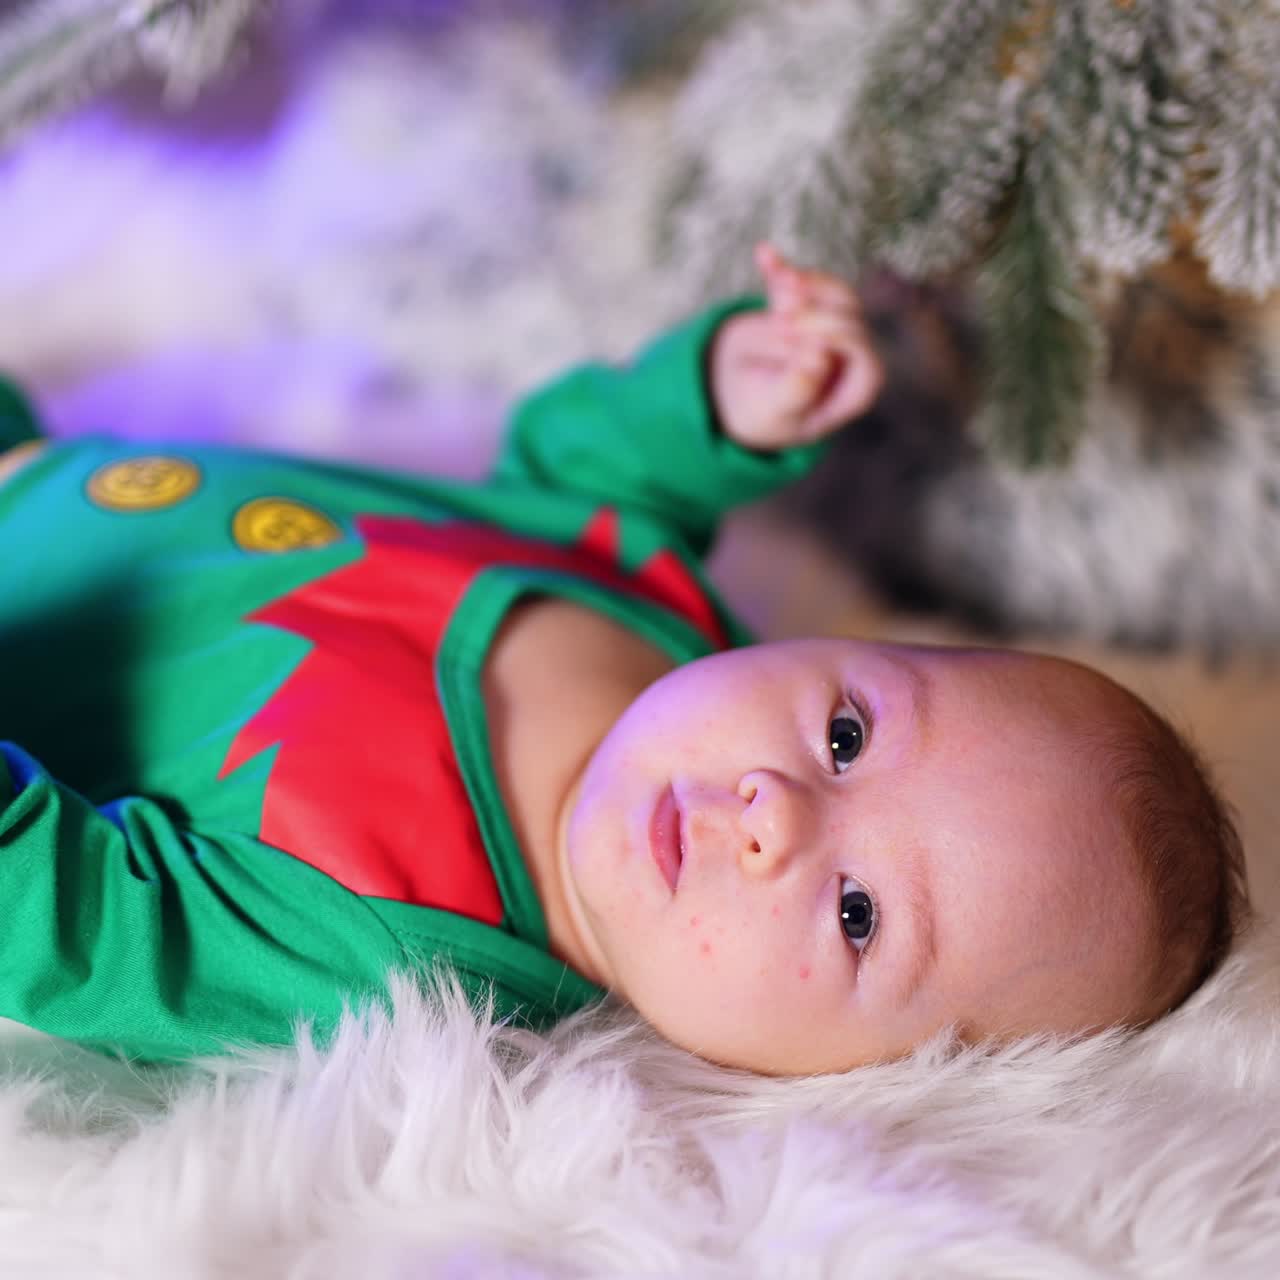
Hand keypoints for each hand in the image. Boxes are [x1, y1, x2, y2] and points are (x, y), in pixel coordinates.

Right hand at [709, 243, 883, 451]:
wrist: (740, 395)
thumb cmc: (764, 412)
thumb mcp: (774, 410)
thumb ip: (797, 390)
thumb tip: (818, 358)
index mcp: (854, 390)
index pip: (866, 362)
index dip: (843, 345)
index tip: (808, 343)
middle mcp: (852, 356)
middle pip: (851, 323)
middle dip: (817, 317)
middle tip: (779, 323)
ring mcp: (833, 327)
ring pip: (836, 295)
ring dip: (807, 284)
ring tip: (779, 280)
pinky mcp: (808, 305)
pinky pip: (802, 282)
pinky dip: (782, 269)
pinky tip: (763, 255)